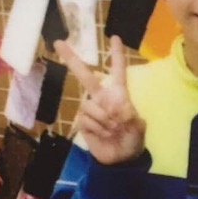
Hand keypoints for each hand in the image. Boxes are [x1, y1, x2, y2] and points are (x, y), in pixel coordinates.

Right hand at [56, 35, 145, 165]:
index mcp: (119, 95)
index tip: (115, 37)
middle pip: (85, 76)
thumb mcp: (139, 129)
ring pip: (89, 106)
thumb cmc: (132, 140)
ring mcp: (91, 109)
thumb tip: (117, 108)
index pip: (118, 72)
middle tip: (58, 42)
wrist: (120, 160)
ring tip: (113, 130)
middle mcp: (102, 98)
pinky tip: (103, 135)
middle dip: (72, 59)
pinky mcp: (83, 122)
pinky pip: (86, 120)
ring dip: (103, 120)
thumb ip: (131, 117)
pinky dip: (97, 129)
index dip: (116, 55)